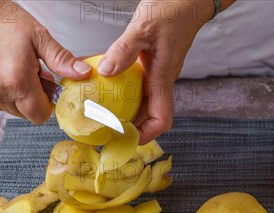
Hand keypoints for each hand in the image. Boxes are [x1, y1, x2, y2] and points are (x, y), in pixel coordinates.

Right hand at [0, 0, 92, 123]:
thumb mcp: (37, 36)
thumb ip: (61, 60)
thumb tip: (82, 73)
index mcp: (16, 82)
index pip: (39, 115)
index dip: (47, 103)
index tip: (47, 88)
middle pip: (24, 113)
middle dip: (31, 98)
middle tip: (31, 72)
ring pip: (7, 108)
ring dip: (14, 94)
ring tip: (12, 67)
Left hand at [97, 0, 225, 143]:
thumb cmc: (172, 10)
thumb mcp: (143, 27)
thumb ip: (123, 50)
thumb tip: (105, 72)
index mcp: (163, 77)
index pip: (161, 119)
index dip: (146, 135)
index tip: (125, 138)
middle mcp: (162, 80)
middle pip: (148, 116)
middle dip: (129, 126)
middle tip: (103, 128)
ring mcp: (158, 73)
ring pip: (142, 101)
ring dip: (124, 109)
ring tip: (101, 112)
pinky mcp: (153, 64)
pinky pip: (138, 84)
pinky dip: (122, 89)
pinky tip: (104, 82)